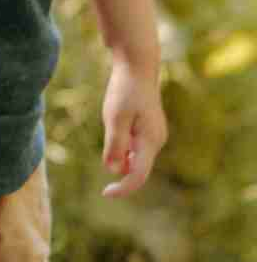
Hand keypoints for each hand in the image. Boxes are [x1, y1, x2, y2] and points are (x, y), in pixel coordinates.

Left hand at [100, 59, 167, 197]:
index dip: (122, 188)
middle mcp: (156, 142)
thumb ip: (115, 144)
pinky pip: (132, 151)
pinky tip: (119, 124)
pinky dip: (121, 148)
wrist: (137, 68)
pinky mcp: (148, 134)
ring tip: (116, 123)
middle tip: (110, 136)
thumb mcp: (115, 118)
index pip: (137, 176)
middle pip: (136, 171)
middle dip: (118, 170)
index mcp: (150, 140)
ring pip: (132, 161)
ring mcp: (154, 138)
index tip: (104, 193)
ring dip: (118, 154)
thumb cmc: (125, 91)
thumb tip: (115, 170)